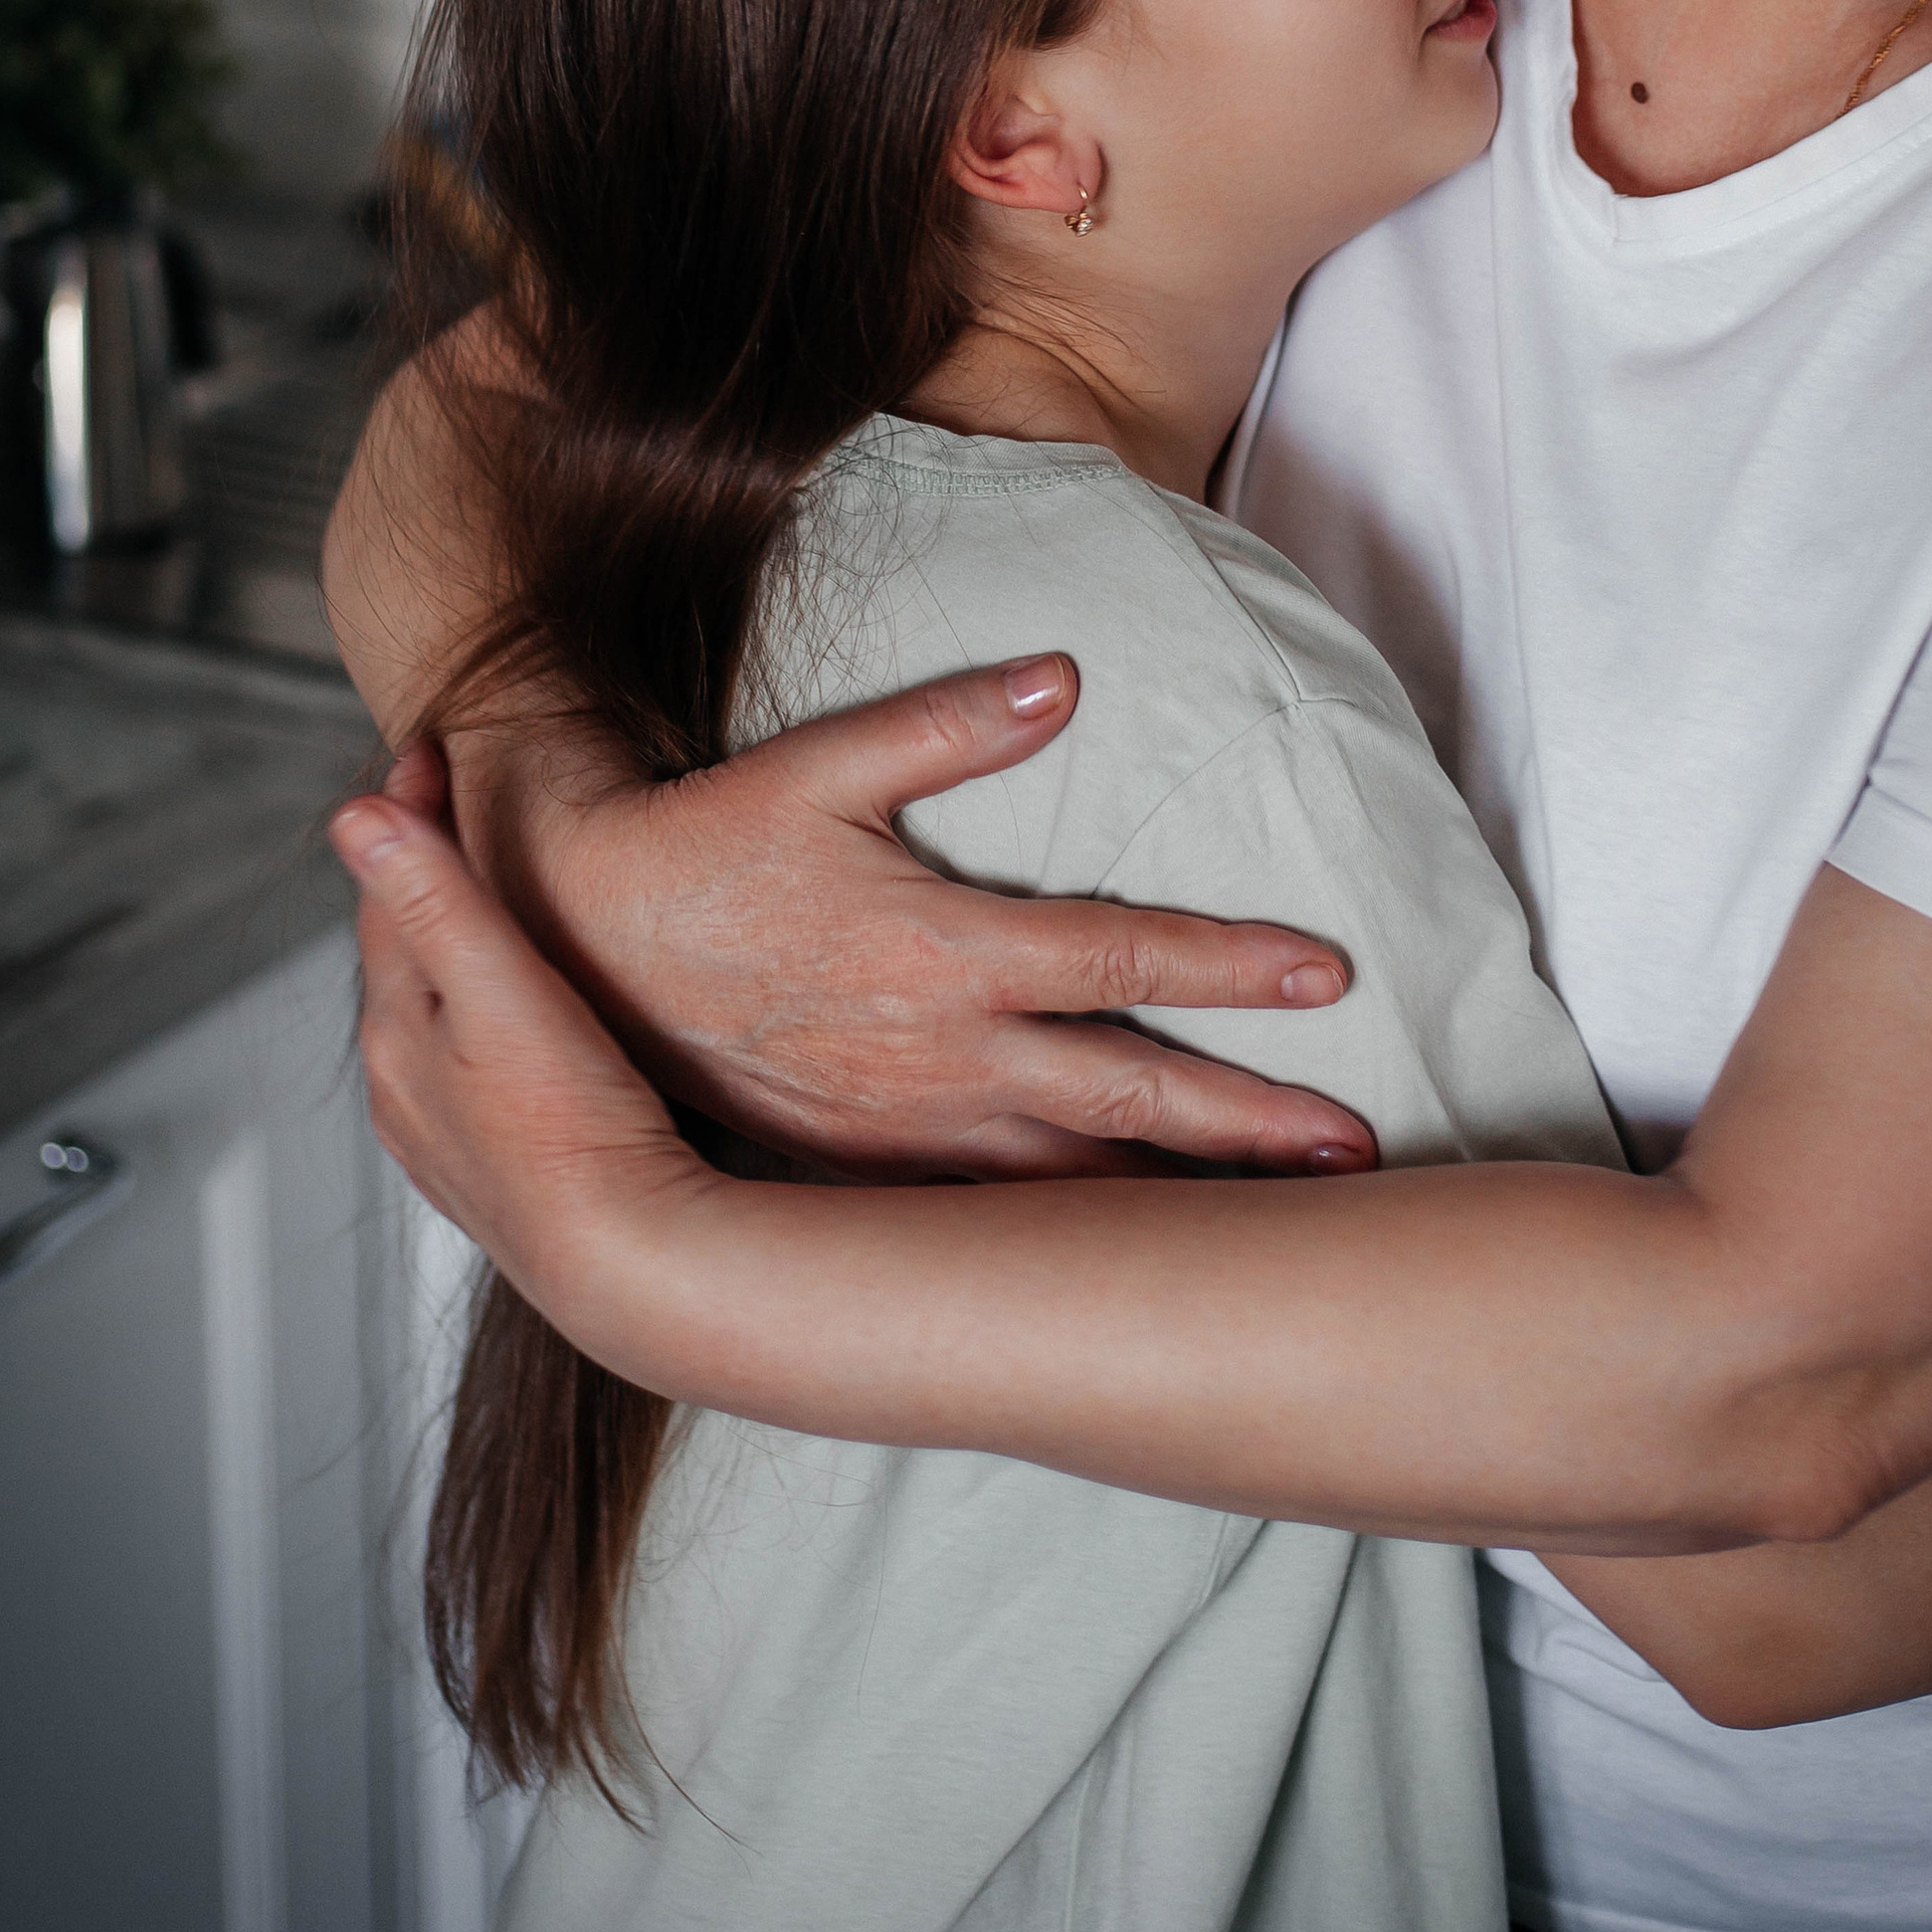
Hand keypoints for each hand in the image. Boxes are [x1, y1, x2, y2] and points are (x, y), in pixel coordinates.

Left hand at [334, 745, 696, 1306]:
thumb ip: (432, 896)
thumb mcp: (500, 989)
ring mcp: (445, 1132)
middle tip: (450, 801)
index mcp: (395, 1029)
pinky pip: (464, 1067)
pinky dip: (473, 1015)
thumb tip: (355, 816)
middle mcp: (403, 1084)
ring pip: (430, 1012)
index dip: (406, 809)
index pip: (386, 889)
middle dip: (418, 872)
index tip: (431, 747)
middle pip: (400, 949)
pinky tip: (515, 1019)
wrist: (625, 1263)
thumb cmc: (573, 1128)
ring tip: (480, 896)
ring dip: (445, 946)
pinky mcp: (493, 1168)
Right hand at [453, 656, 1378, 1181]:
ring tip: (1288, 1220)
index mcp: (943, 951)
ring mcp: (907, 1132)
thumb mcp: (812, 768)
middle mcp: (941, 1057)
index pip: (1121, 954)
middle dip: (1253, 1123)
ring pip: (1077, 1181)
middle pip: (1131, 1095)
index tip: (1335, 972)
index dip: (1233, 960)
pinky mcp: (869, 1172)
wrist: (570, 952)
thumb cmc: (700, 850)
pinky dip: (1080, 1239)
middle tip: (1361, 1151)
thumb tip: (1063, 676)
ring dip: (1185, 1195)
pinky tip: (1134, 1255)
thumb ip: (942, 723)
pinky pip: (998, 1219)